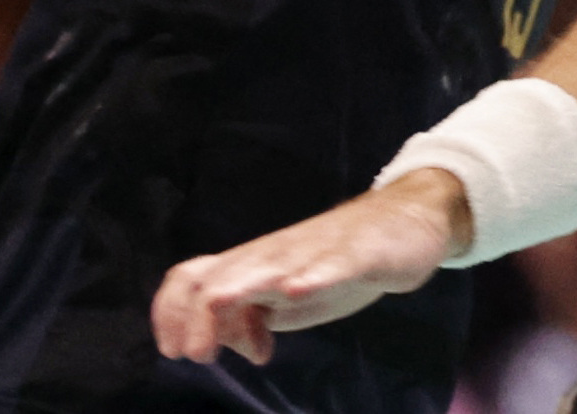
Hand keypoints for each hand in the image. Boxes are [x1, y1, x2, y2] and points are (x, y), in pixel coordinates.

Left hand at [152, 170, 470, 366]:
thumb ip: (248, 319)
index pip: (193, 277)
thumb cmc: (334, 262)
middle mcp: (274, 255)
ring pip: (266, 266)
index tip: (174, 351)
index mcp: (252, 267)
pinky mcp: (356, 255)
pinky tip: (297, 289)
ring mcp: (313, 253)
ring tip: (226, 322)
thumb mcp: (284, 301)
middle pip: (219, 276)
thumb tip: (224, 344)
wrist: (404, 221)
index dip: (172, 311)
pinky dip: (310, 277)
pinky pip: (330, 264)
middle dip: (199, 317)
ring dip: (241, 293)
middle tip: (199, 356)